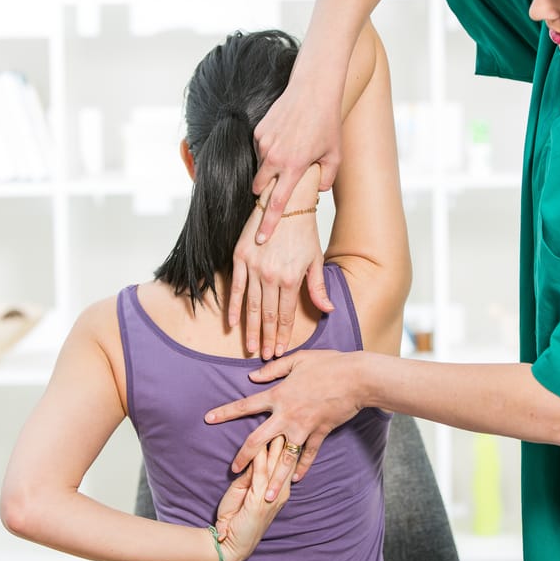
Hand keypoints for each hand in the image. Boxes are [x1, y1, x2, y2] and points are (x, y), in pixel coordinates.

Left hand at [205, 349, 363, 500]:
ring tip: (266, 497)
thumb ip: (273, 369)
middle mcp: (287, 416)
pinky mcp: (320, 434)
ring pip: (284, 458)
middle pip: (258, 440)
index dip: (225, 412)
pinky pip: (309, 455)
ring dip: (274, 479)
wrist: (356, 378)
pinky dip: (303, 468)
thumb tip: (252, 376)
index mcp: (279, 395)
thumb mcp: (297, 359)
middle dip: (244, 457)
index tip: (208, 419)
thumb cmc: (328, 364)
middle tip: (232, 471)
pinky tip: (295, 481)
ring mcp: (304, 428)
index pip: (246, 406)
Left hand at [214, 436, 290, 560]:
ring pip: (276, 464)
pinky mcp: (260, 499)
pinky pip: (261, 473)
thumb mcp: (244, 491)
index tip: (288, 426)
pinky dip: (261, 458)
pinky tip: (262, 445)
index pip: (285, 462)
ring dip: (276, 445)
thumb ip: (251, 475)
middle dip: (287, 440)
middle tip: (290, 421)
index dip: (286, 444)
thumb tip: (255, 457)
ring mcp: (272, 496)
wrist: (230, 545)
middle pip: (285, 461)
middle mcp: (280, 492)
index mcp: (279, 490)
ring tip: (278, 427)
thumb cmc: (236, 518)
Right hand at [229, 198, 332, 358]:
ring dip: (251, 330)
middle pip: (269, 315)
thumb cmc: (303, 231)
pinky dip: (234, 308)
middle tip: (266, 358)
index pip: (286, 314)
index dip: (284, 335)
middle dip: (268, 339)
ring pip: (252, 306)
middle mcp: (271, 275)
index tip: (281, 350)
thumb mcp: (315, 259)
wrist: (286, 202)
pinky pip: (236, 288)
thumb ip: (317, 288)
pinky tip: (232, 324)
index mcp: (291, 278)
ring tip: (251, 349)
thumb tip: (327, 310)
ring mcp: (253, 267)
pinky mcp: (239, 257)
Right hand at [252, 74, 342, 242]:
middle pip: (260, 188)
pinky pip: (259, 149)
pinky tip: (285, 139)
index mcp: (294, 167)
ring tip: (290, 154)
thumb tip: (318, 190)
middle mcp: (274, 157)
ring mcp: (263, 143)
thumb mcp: (335, 154)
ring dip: (270, 169)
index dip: (268, 224)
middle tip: (278, 188)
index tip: (260, 240)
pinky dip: (269, 151)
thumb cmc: (327, 123)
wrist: (313, 89)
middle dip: (265, 193)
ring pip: (260, 167)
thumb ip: (326, 178)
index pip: (276, 204)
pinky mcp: (258, 131)